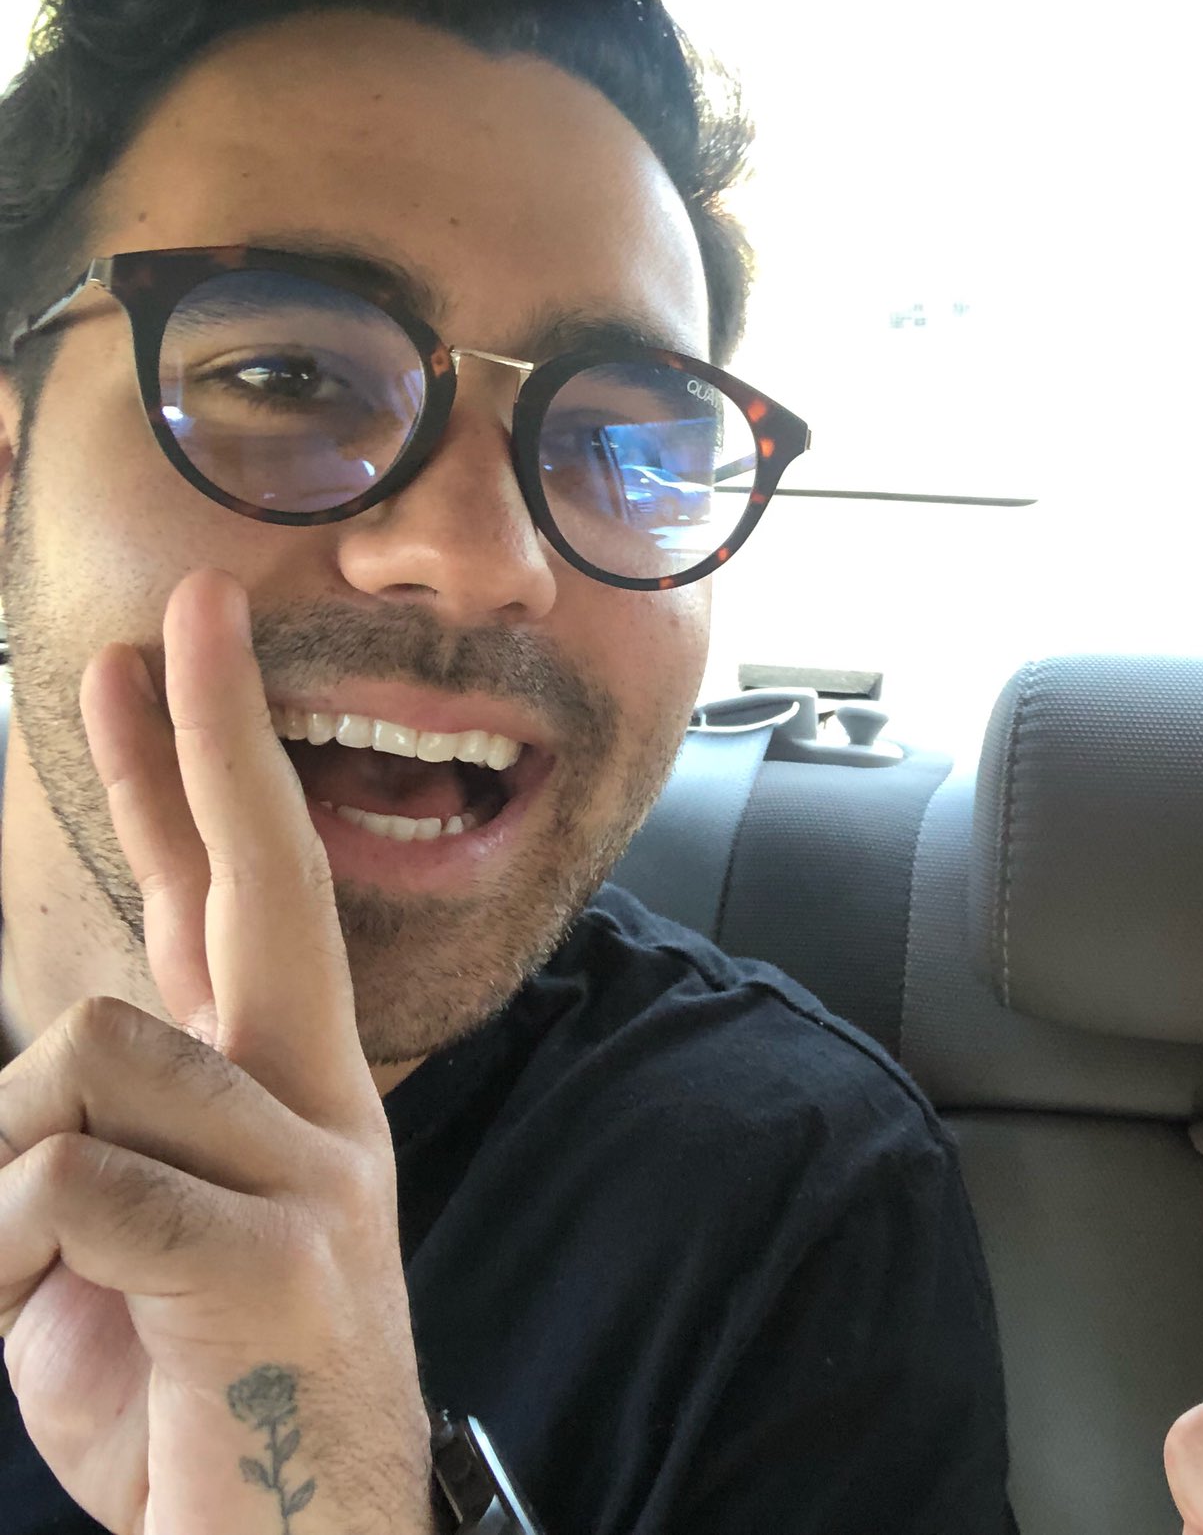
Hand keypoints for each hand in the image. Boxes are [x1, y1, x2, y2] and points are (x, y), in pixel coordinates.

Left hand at [0, 570, 432, 1533]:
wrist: (292, 1527)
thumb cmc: (185, 1378)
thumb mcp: (102, 1232)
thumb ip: (81, 1117)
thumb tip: (35, 1046)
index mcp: (277, 1085)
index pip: (239, 889)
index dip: (201, 762)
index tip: (178, 641)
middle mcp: (317, 1100)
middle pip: (267, 884)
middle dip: (218, 741)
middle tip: (188, 611)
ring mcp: (314, 1173)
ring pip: (90, 1062)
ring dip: (2, 1182)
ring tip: (33, 1285)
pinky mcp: (277, 1257)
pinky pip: (80, 1190)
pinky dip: (18, 1259)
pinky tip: (66, 1321)